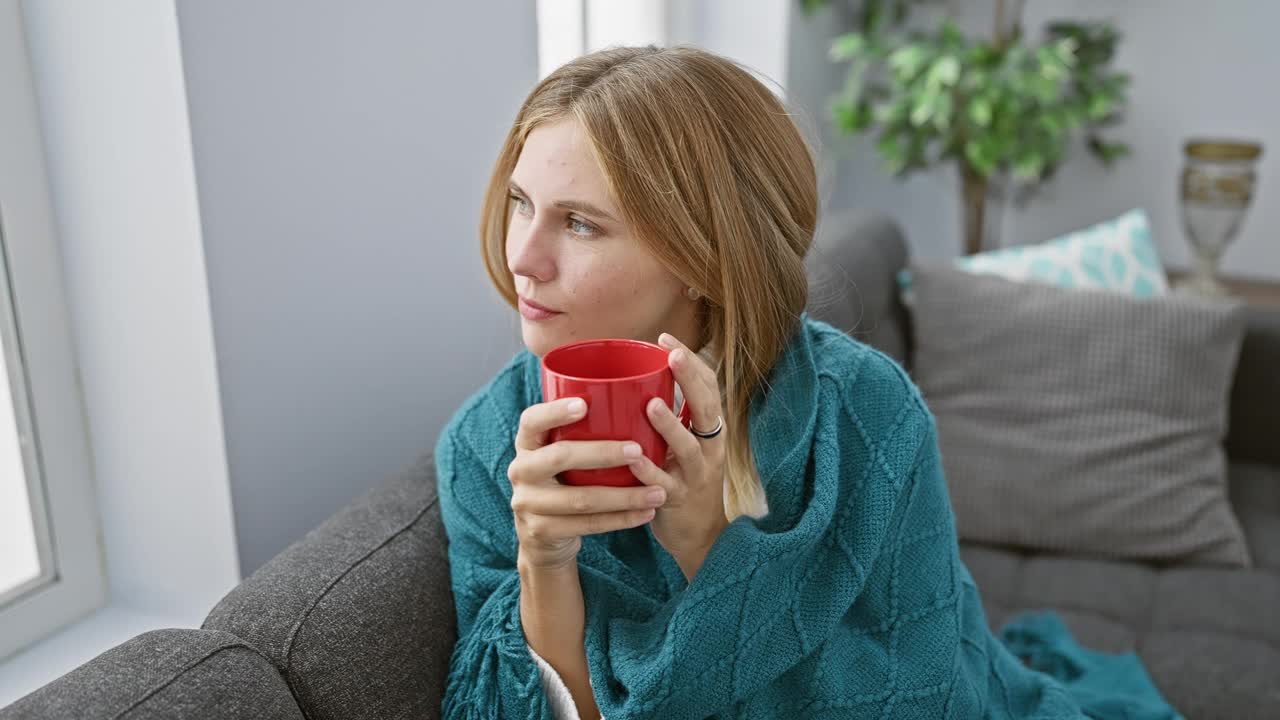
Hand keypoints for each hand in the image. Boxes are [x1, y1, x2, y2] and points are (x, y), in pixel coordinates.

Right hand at [508, 397, 669, 570]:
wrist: (542, 536)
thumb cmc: (564, 480)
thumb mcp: (560, 453)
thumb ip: (581, 431)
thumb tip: (632, 392)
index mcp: (527, 443)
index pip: (532, 420)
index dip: (555, 412)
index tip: (585, 404)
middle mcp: (521, 470)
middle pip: (560, 456)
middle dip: (603, 453)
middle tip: (639, 451)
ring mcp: (527, 503)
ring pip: (580, 499)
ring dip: (624, 496)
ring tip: (657, 492)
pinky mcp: (542, 531)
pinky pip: (587, 525)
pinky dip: (621, 520)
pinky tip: (646, 514)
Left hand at [628, 333, 729, 574]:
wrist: (699, 536)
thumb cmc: (683, 480)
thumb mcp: (683, 444)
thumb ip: (670, 415)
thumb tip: (636, 379)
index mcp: (710, 429)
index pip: (709, 387)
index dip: (692, 362)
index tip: (667, 338)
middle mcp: (710, 448)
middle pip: (708, 409)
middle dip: (692, 380)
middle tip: (673, 355)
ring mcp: (697, 475)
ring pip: (689, 447)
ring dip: (671, 426)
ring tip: (652, 405)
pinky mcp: (679, 500)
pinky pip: (665, 485)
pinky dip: (650, 472)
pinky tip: (634, 459)